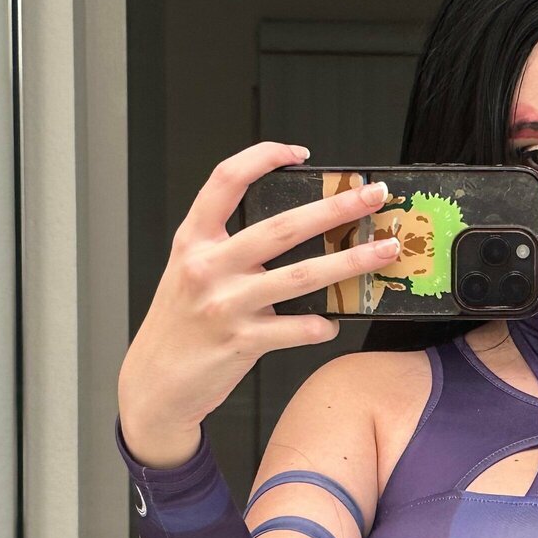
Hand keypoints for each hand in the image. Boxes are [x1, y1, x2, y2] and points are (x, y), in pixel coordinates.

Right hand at [117, 142, 398, 465]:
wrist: (154, 383)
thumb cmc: (180, 325)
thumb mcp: (190, 272)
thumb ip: (228, 247)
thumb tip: (296, 229)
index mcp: (194, 240)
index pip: (226, 180)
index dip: (263, 158)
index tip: (300, 154)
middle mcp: (208, 267)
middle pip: (281, 227)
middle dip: (335, 208)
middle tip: (373, 196)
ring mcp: (225, 305)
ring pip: (301, 276)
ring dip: (350, 262)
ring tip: (384, 251)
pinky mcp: (241, 343)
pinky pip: (296, 329)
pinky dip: (320, 325)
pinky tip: (332, 323)